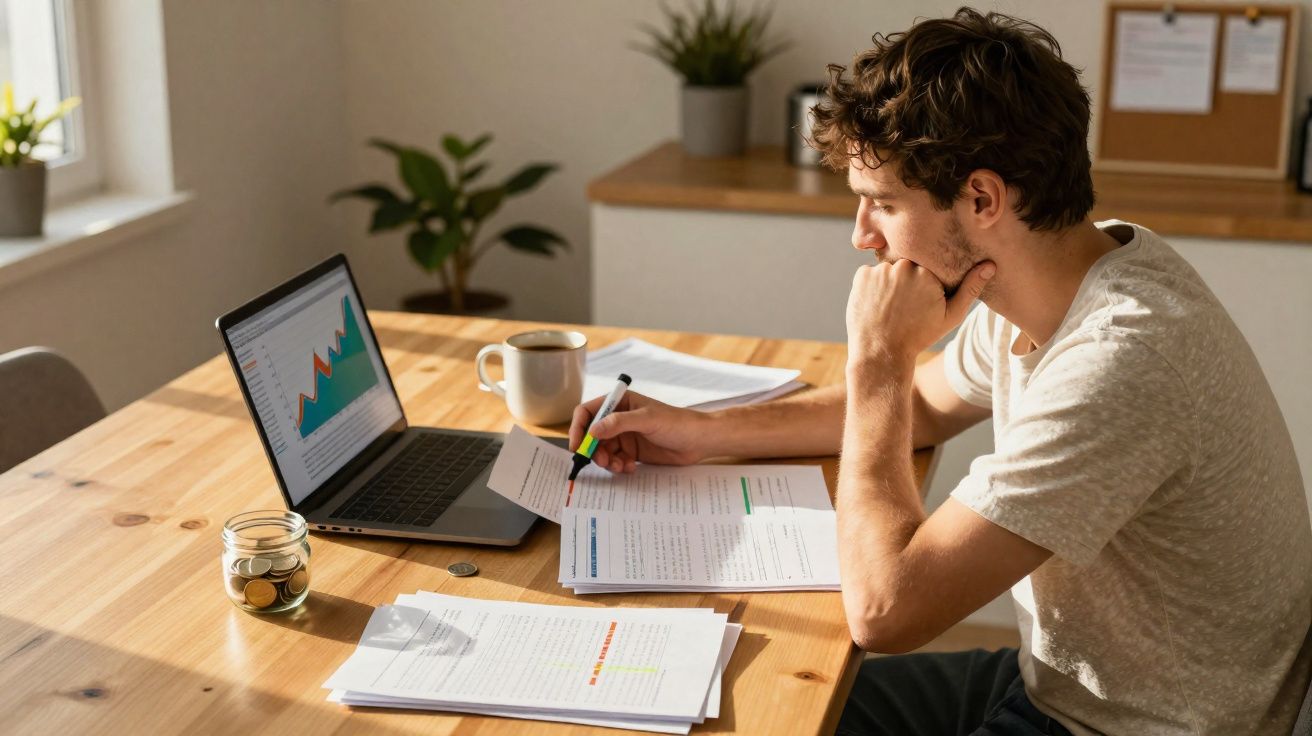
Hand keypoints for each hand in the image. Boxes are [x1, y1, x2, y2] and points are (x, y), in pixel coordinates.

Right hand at [567, 391, 707, 472]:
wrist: (699, 441)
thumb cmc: (677, 422)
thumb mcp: (647, 419)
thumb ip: (619, 423)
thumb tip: (593, 430)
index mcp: (619, 403)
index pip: (588, 411)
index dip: (578, 427)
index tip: (577, 445)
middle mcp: (619, 419)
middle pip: (592, 435)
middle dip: (594, 449)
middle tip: (602, 461)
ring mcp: (625, 436)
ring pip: (603, 450)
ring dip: (607, 461)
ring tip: (620, 466)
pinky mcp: (633, 452)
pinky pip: (615, 460)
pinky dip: (618, 466)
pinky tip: (631, 467)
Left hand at [846, 259, 994, 369]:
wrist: (881, 352)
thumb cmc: (919, 336)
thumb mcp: (950, 316)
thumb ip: (970, 289)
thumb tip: (990, 265)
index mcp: (928, 272)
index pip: (929, 266)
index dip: (926, 282)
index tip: (922, 300)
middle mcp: (904, 266)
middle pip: (908, 264)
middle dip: (908, 280)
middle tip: (905, 305)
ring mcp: (881, 270)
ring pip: (889, 269)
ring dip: (890, 282)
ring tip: (891, 307)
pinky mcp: (862, 275)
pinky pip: (870, 274)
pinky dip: (872, 286)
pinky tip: (877, 305)